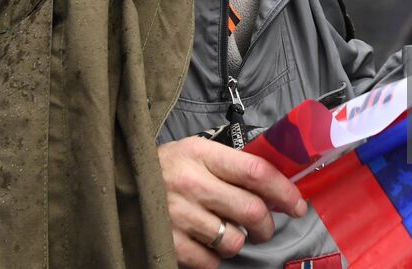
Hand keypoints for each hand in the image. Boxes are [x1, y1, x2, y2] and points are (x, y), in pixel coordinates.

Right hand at [157, 137, 306, 268]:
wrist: (115, 185)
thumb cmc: (164, 169)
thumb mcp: (195, 153)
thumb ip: (230, 165)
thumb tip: (274, 185)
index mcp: (201, 154)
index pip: (256, 171)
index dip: (284, 191)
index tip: (297, 205)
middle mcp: (191, 183)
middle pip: (251, 210)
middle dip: (267, 225)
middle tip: (264, 228)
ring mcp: (178, 215)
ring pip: (234, 240)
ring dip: (238, 241)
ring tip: (226, 232)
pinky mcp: (168, 243)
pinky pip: (211, 261)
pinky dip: (214, 257)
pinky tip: (204, 243)